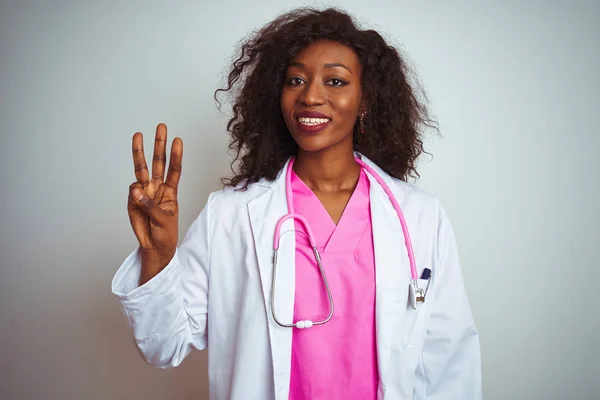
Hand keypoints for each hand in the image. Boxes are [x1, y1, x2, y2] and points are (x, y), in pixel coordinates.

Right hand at [127, 123, 182, 283]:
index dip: (176, 155)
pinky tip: (137, 200)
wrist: (154, 247)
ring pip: (142, 168)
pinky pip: (132, 190)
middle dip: (159, 145)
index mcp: (171, 191)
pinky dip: (134, 192)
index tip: (178, 140)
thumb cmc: (165, 234)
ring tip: (138, 135)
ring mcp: (144, 192)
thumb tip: (136, 189)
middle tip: (161, 127)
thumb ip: (150, 205)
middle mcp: (158, 187)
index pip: (174, 170)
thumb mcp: (164, 221)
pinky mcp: (132, 199)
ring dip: (139, 152)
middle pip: (159, 162)